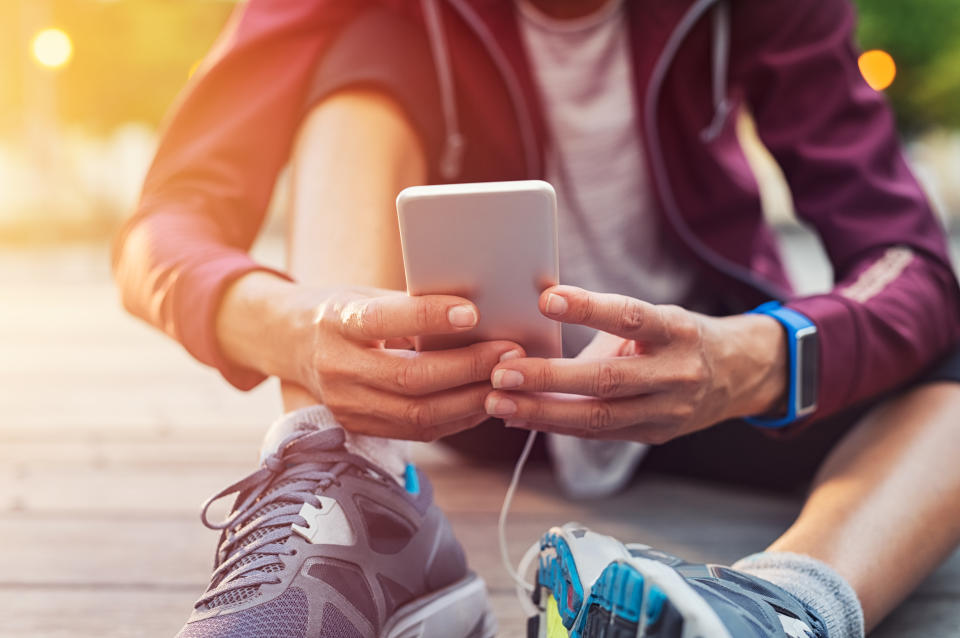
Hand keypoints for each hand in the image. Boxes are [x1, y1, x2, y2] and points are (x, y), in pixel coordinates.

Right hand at [285, 286, 522, 440]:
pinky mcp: (359, 428)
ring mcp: (346, 406)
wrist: (291, 344)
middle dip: (469, 368)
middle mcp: (337, 368)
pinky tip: (485, 401)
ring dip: (471, 400)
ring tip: (508, 382)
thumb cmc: (343, 311)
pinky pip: (418, 432)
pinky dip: (457, 418)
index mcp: (337, 323)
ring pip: (418, 414)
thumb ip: (410, 306)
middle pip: (410, 379)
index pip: (383, 320)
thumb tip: (477, 313)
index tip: (473, 311)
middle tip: (511, 353)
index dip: (429, 317)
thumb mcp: (366, 295)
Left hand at [483, 285, 785, 443]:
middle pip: (607, 380)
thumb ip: (604, 324)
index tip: (547, 298)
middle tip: (502, 372)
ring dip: (542, 412)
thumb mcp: (654, 319)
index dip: (588, 308)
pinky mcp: (655, 435)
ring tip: (498, 403)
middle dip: (549, 378)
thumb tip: (537, 322)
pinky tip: (521, 417)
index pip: (630, 317)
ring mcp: (668, 411)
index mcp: (676, 331)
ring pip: (599, 417)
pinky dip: (556, 425)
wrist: (738, 374)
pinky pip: (599, 433)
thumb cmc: (678, 337)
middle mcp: (676, 373)